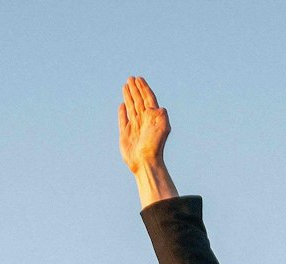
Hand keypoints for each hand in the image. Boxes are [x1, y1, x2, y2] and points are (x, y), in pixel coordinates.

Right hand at [117, 76, 177, 207]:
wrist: (146, 162)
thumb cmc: (155, 145)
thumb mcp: (163, 127)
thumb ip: (161, 115)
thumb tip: (159, 107)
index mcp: (152, 116)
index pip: (148, 97)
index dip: (144, 88)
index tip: (139, 79)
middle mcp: (144, 119)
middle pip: (139, 100)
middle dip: (135, 89)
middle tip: (131, 78)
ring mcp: (134, 126)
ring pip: (131, 107)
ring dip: (129, 96)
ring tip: (125, 86)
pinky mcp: (125, 134)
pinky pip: (123, 120)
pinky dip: (122, 112)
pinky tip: (122, 105)